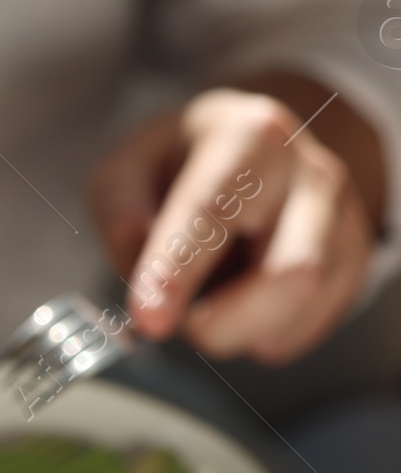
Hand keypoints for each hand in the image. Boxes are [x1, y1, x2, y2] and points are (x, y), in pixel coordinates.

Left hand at [88, 85, 375, 363]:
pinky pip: (299, 334)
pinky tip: (240, 300)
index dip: (178, 272)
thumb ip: (120, 210)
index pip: (215, 212)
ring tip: (210, 297)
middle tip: (177, 319)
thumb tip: (141, 263)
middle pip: (288, 276)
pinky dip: (255, 335)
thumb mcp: (129, 165)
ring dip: (236, 330)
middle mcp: (312, 176)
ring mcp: (343, 223)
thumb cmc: (186, 164)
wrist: (254, 155)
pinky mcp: (352, 266)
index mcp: (252, 137)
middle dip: (221, 323)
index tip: (150, 318)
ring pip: (299, 313)